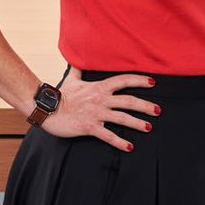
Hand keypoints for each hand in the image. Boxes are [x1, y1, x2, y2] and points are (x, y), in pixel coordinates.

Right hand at [38, 71, 159, 150]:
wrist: (46, 109)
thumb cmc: (60, 95)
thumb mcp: (71, 79)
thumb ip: (78, 69)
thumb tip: (77, 58)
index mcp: (99, 87)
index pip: (123, 80)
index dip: (139, 80)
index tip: (152, 82)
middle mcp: (101, 99)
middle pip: (128, 101)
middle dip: (145, 105)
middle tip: (158, 110)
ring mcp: (96, 113)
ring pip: (122, 118)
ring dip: (137, 123)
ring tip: (149, 128)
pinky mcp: (89, 127)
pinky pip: (108, 135)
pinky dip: (120, 142)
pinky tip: (130, 147)